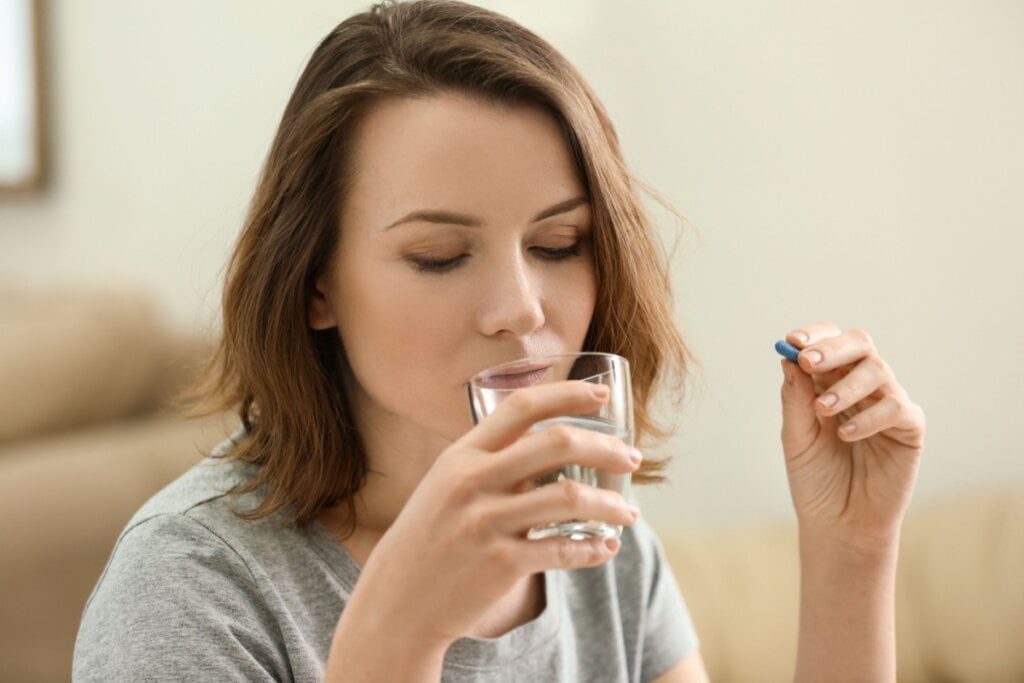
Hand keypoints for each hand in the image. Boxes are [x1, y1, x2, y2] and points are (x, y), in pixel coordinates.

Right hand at [342, 381, 640, 649]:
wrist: (397, 602)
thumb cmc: (430, 538)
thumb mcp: (447, 486)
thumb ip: (490, 463)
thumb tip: (547, 442)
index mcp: (462, 455)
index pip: (522, 407)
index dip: (567, 394)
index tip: (602, 396)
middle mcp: (473, 482)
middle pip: (557, 442)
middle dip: (605, 446)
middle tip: (632, 458)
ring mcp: (486, 523)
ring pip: (570, 497)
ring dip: (612, 505)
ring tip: (631, 513)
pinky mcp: (500, 565)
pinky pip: (563, 550)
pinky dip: (594, 549)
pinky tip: (607, 548)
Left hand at [779, 323, 924, 553]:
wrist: (838, 523)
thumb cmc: (815, 479)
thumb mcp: (796, 437)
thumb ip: (795, 400)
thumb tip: (789, 360)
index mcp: (830, 382)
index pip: (828, 344)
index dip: (814, 337)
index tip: (793, 342)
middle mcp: (861, 386)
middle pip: (858, 345)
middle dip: (833, 348)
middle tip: (809, 361)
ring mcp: (888, 404)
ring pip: (878, 370)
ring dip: (846, 385)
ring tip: (823, 410)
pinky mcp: (909, 428)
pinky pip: (897, 407)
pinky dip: (869, 417)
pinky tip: (846, 435)